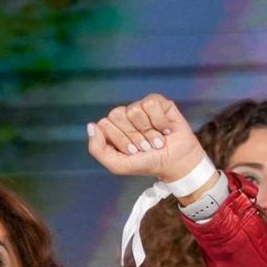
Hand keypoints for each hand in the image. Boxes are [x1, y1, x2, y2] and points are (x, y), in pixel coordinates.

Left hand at [87, 94, 207, 185]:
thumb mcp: (117, 164)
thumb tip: (91, 125)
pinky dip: (159, 121)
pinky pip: (151, 104)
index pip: (105, 124)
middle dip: (133, 135)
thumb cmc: (146, 163)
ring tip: (156, 140)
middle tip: (144, 146)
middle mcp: (124, 116)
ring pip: (134, 110)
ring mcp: (140, 107)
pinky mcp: (158, 102)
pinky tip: (165, 129)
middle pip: (117, 114)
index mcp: (111, 128)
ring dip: (148, 131)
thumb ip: (97, 148)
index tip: (132, 152)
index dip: (120, 140)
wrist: (175, 162)